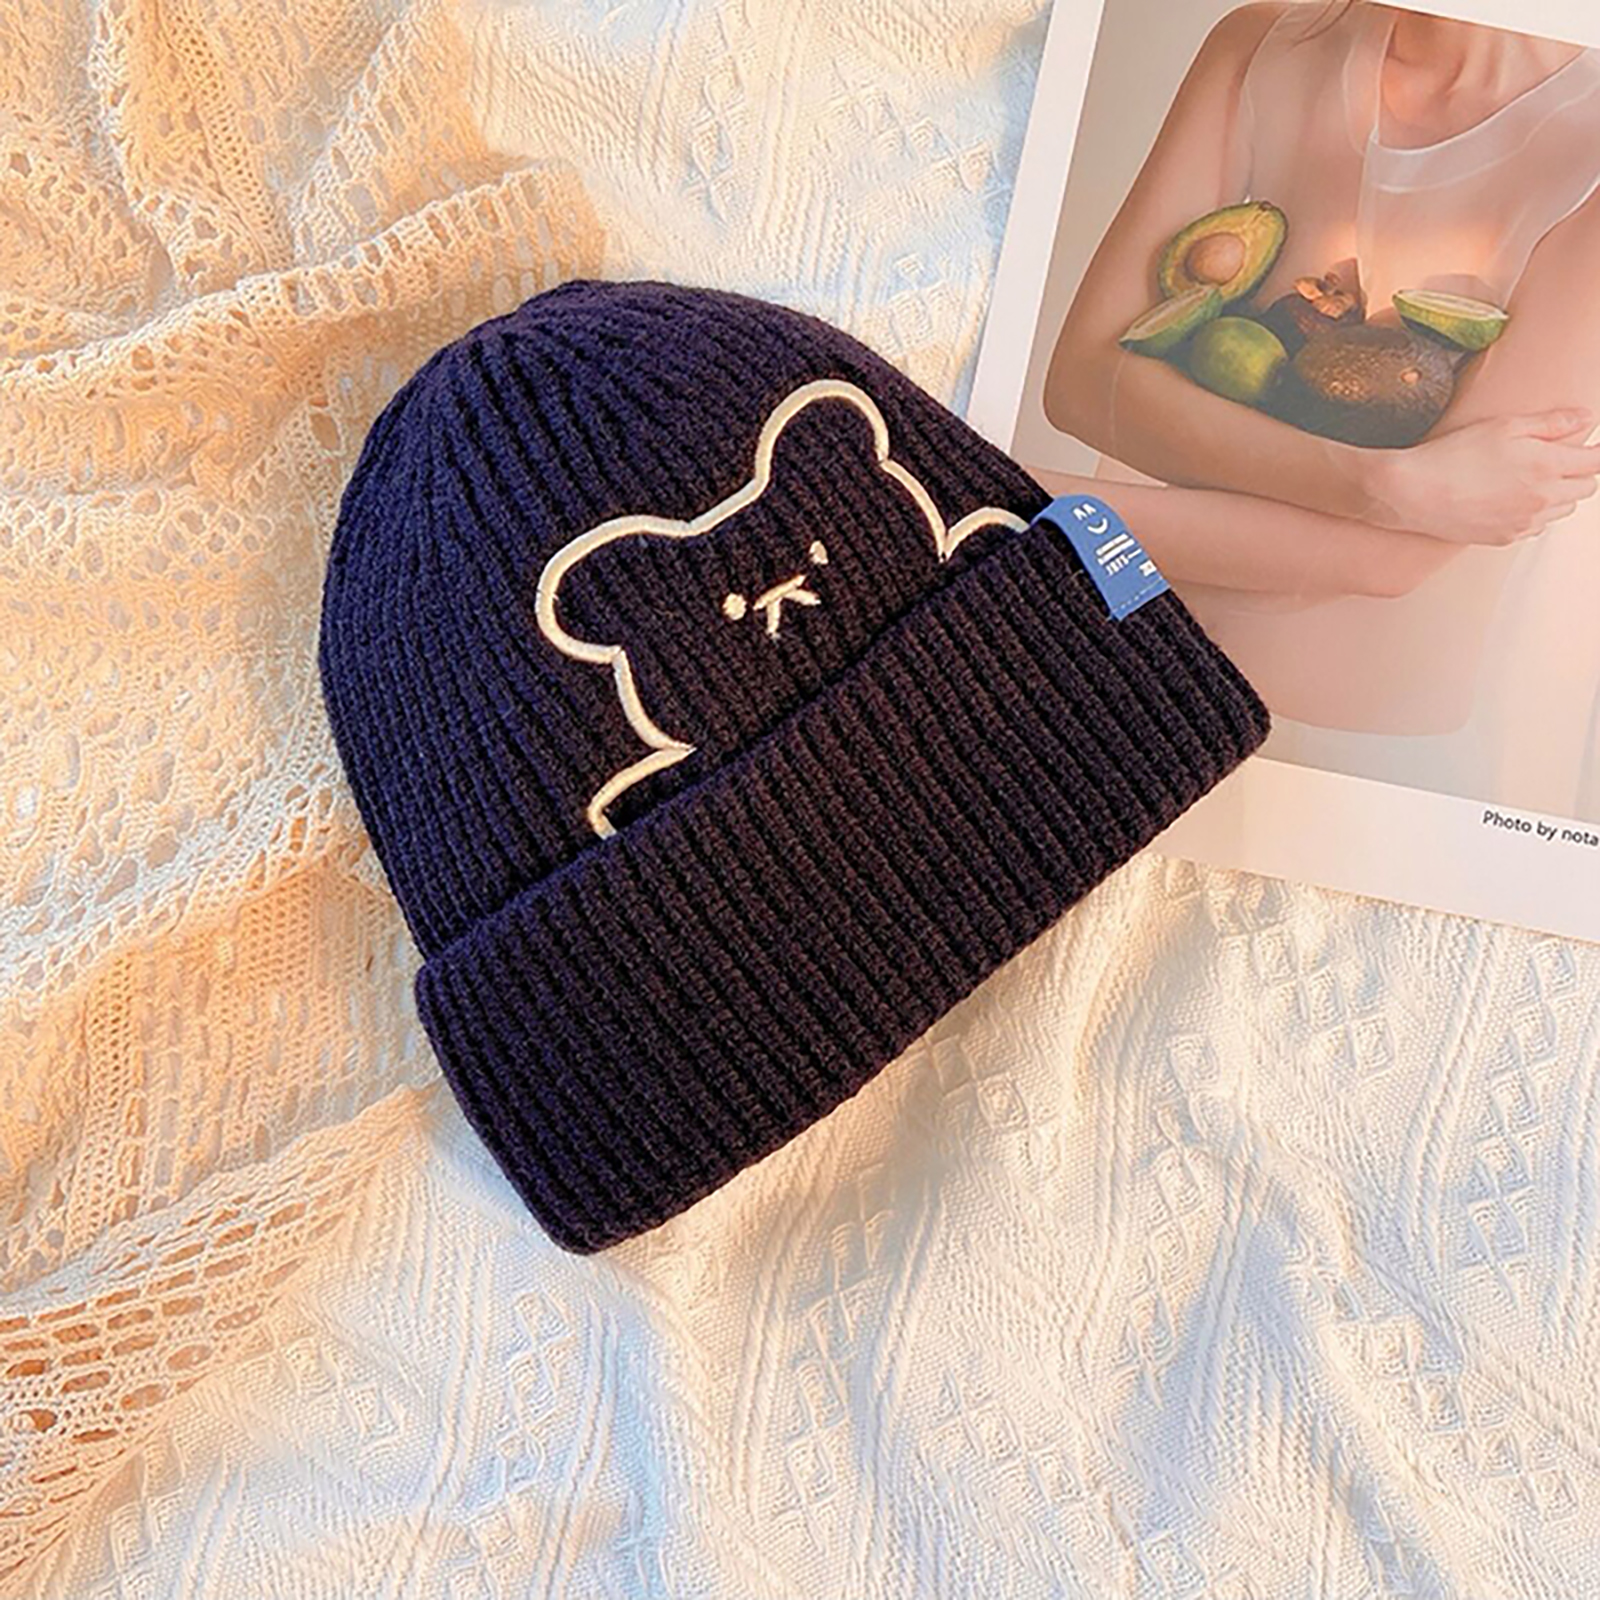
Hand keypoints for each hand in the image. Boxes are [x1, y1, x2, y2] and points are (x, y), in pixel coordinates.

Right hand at [1365, 410, 1599, 544]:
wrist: (1412, 493)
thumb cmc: (1453, 455)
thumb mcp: (1503, 426)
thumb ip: (1551, 423)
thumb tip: (1585, 418)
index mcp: (1548, 466)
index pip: (1596, 462)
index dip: (1597, 452)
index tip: (1591, 448)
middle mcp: (1543, 499)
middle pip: (1586, 489)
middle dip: (1578, 473)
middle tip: (1555, 459)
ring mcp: (1525, 522)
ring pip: (1562, 510)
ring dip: (1557, 495)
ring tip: (1527, 480)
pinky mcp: (1505, 538)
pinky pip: (1535, 527)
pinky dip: (1532, 513)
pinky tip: (1507, 499)